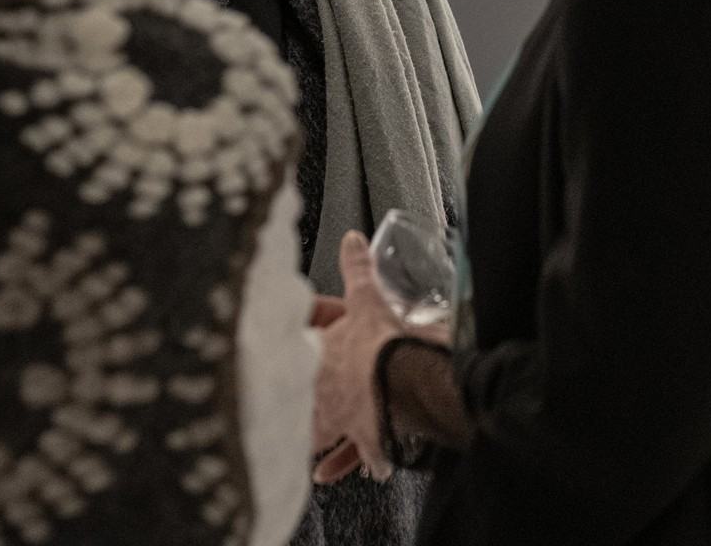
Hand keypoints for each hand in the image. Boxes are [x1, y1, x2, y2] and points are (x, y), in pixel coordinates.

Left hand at [310, 231, 402, 480]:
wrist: (407, 380)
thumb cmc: (388, 345)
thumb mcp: (369, 298)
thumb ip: (356, 267)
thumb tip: (351, 241)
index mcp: (320, 356)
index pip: (303, 344)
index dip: (313, 333)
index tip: (324, 329)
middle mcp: (322, 391)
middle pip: (304, 393)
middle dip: (307, 392)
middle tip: (307, 390)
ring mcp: (341, 415)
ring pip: (320, 428)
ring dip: (320, 432)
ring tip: (315, 439)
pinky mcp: (365, 436)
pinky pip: (353, 452)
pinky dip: (348, 461)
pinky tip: (347, 469)